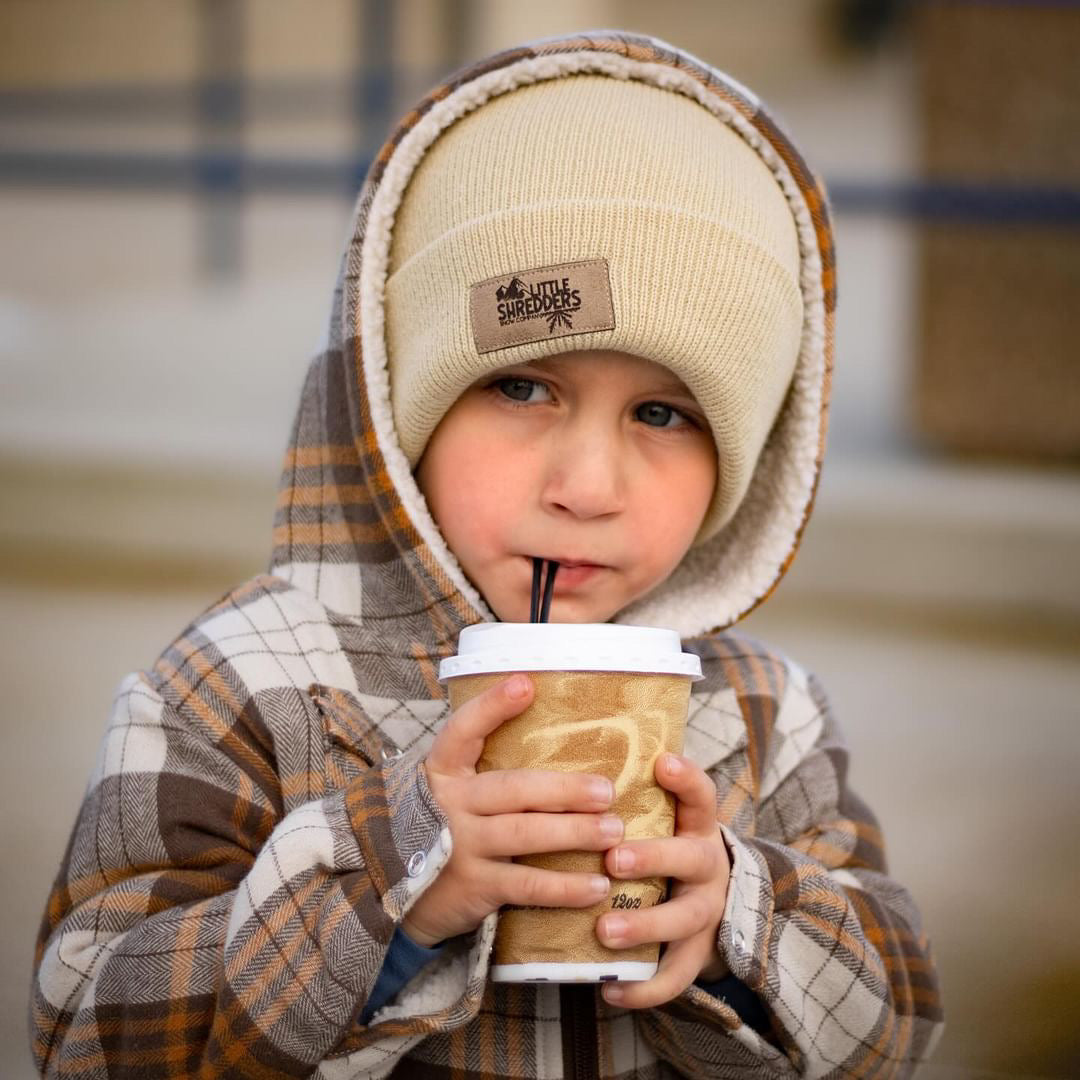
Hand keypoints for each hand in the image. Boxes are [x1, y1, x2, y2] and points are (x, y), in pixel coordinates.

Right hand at [403, 674, 622, 946]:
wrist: (400, 891)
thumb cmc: (445, 826)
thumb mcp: (452, 789)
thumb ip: (486, 765)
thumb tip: (544, 720)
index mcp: (444, 772)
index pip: (463, 731)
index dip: (492, 706)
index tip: (525, 685)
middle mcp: (450, 806)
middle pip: (513, 789)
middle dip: (565, 789)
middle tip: (607, 791)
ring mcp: (461, 847)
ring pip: (526, 834)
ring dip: (575, 833)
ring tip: (614, 831)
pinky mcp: (475, 886)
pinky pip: (527, 885)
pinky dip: (565, 887)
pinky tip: (597, 886)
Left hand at [595, 752, 731, 1008]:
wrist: (711, 901)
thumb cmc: (666, 847)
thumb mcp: (664, 818)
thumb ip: (631, 796)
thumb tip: (571, 766)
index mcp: (695, 826)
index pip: (700, 795)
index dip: (686, 779)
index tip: (662, 763)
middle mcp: (706, 866)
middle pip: (689, 858)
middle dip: (653, 858)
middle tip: (614, 859)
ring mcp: (706, 912)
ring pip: (682, 919)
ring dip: (645, 926)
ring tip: (605, 930)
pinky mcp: (697, 954)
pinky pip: (675, 976)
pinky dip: (644, 988)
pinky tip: (610, 990)